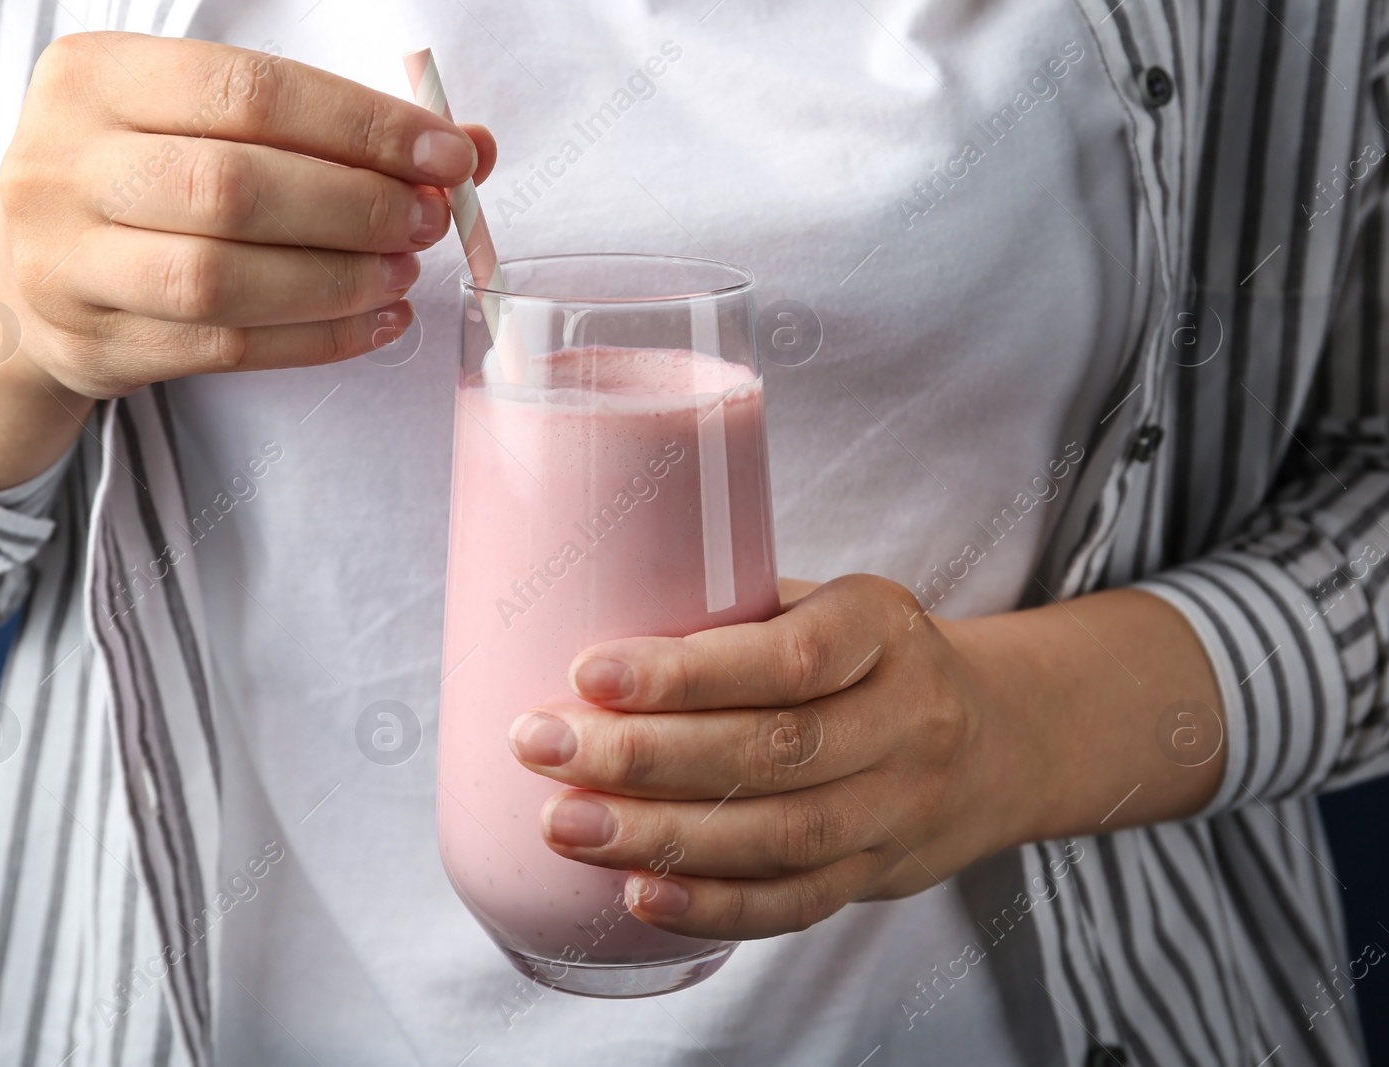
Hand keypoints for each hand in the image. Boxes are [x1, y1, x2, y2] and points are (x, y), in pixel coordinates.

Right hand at [0, 32, 494, 395]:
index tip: (448, 155)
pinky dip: (316, 339)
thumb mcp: (209, 124)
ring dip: (337, 280)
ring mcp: (65, 263)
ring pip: (222, 280)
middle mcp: (62, 164)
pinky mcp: (92, 344)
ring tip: (403, 272)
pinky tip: (374, 322)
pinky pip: (225, 349)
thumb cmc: (148, 178)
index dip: (361, 126)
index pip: (248, 91)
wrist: (31, 267)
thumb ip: (331, 128)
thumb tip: (472, 149)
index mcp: (93, 77)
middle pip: (232, 187)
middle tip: (427, 219)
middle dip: (353, 206)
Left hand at [507, 574, 1029, 940]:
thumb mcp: (822, 603)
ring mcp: (902, 806)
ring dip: (661, 837)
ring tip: (565, 824)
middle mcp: (908, 718)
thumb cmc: (862, 653)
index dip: (688, 673)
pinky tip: (637, 895)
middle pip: (775, 751)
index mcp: (884, 627)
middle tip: (540, 747)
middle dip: (644, 756)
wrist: (996, 735)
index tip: (588, 674)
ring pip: (782, 836)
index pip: (791, 656)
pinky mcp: (881, 872)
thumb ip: (730, 618)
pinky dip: (714, 906)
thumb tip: (578, 619)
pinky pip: (798, 903)